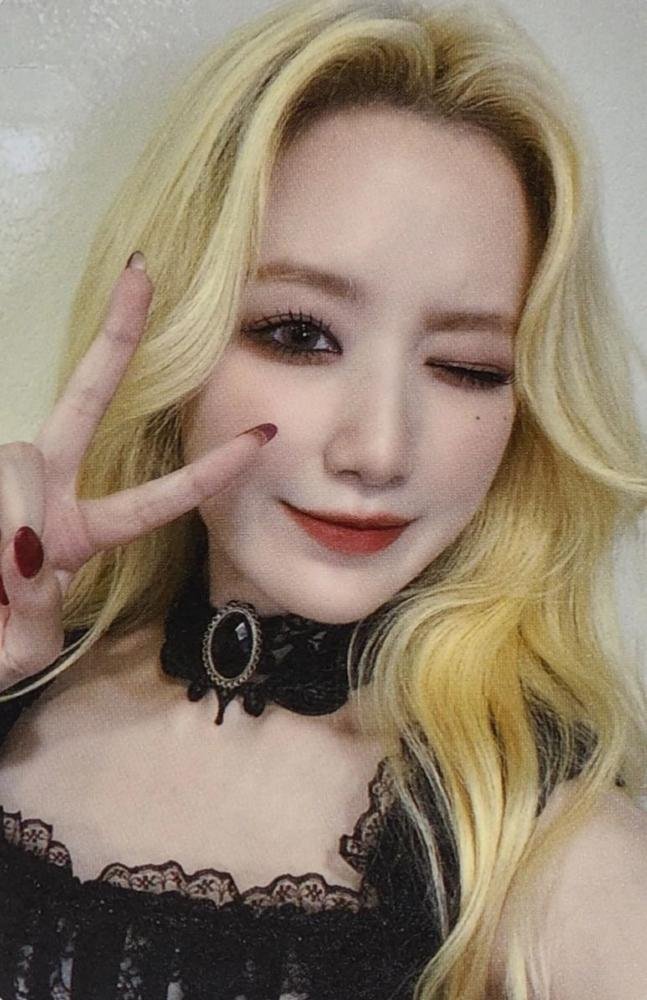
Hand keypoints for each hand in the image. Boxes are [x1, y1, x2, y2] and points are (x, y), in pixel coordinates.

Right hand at [0, 253, 276, 692]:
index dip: (206, 473)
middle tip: (143, 273)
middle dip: (115, 341)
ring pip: (21, 464)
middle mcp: (43, 497)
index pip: (149, 500)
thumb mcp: (18, 653)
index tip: (263, 434)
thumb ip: (34, 617)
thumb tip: (28, 552)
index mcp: (76, 536)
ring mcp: (4, 484)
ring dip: (11, 522)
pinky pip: (0, 485)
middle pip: (84, 407)